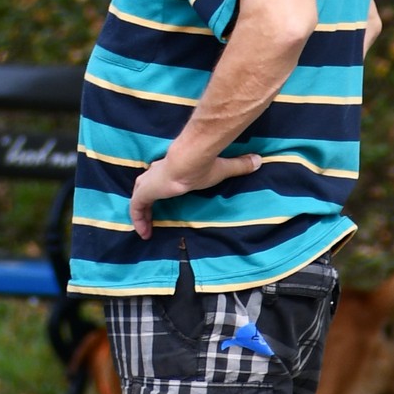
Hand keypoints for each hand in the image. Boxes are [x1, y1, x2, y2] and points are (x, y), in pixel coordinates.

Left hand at [128, 144, 259, 240]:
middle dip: (147, 200)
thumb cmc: (203, 165)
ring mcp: (148, 183)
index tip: (166, 194)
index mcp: (172, 168)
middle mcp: (156, 174)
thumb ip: (239, 165)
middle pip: (146, 187)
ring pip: (139, 199)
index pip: (161, 177)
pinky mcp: (144, 192)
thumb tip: (258, 160)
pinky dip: (138, 220)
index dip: (162, 187)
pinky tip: (144, 233)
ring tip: (146, 230)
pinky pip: (136, 208)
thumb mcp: (223, 169)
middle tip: (150, 215)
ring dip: (141, 213)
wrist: (188, 161)